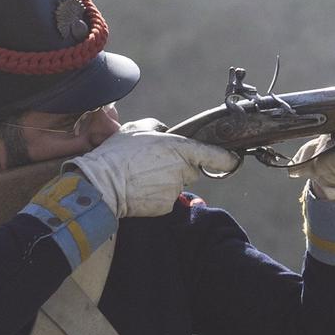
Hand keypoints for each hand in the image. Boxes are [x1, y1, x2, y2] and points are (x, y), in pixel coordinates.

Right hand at [71, 122, 240, 217]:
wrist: (102, 184)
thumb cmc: (117, 154)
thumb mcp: (137, 128)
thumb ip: (158, 128)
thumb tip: (164, 131)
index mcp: (179, 149)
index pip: (212, 155)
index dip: (225, 159)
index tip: (233, 160)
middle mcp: (182, 171)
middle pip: (191, 170)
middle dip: (178, 168)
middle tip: (154, 164)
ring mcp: (174, 190)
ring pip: (176, 185)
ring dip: (164, 181)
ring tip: (141, 176)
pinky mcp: (166, 206)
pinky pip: (165, 199)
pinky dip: (155, 195)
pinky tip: (139, 189)